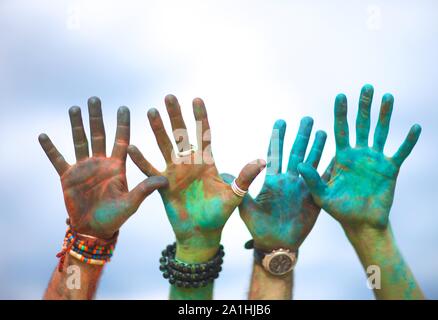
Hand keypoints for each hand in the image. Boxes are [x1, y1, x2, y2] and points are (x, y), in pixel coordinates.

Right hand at [39, 97, 167, 238]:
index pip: (121, 140)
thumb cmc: (116, 218)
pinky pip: (58, 159)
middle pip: (99, 134)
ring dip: (77, 125)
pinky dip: (50, 149)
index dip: (122, 124)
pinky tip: (43, 135)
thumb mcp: (132, 203)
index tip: (123, 107)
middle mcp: (100, 162)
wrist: (94, 230)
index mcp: (117, 166)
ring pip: (80, 141)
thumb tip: (165, 180)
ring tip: (74, 108)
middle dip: (97, 117)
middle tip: (95, 98)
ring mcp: (83, 168)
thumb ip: (145, 190)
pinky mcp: (68, 177)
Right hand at [128, 95, 265, 262]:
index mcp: (206, 161)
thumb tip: (262, 161)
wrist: (201, 233)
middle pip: (181, 134)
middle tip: (169, 97)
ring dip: (158, 130)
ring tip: (151, 112)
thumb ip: (244, 178)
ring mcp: (174, 172)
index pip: (203, 133)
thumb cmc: (219, 215)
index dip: (200, 117)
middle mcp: (189, 162)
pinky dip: (141, 160)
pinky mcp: (162, 185)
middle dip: (175, 116)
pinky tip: (132, 147)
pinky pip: (149, 170)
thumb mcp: (234, 195)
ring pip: (164, 146)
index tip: (196, 98)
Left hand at [222, 117, 329, 251]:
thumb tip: (222, 172)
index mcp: (274, 180)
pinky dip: (331, 170)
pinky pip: (324, 182)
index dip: (278, 138)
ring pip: (312, 163)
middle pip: (297, 153)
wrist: (276, 245)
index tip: (281, 121)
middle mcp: (290, 181)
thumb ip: (238, 188)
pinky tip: (337, 157)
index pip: (276, 154)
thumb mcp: (245, 206)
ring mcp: (303, 189)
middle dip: (301, 135)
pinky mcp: (315, 199)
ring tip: (323, 130)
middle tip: (307, 118)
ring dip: (318, 147)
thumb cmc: (259, 227)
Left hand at [298, 85, 421, 230]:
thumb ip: (312, 179)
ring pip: (381, 132)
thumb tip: (299, 164)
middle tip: (367, 87)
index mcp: (342, 157)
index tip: (340, 95)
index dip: (341, 113)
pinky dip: (408, 141)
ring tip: (388, 97)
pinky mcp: (390, 169)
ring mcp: (375, 160)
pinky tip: (416, 127)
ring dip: (385, 115)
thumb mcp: (322, 195)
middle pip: (361, 125)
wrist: (360, 224)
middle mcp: (359, 154)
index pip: (340, 129)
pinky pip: (401, 152)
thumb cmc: (339, 210)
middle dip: (364, 106)